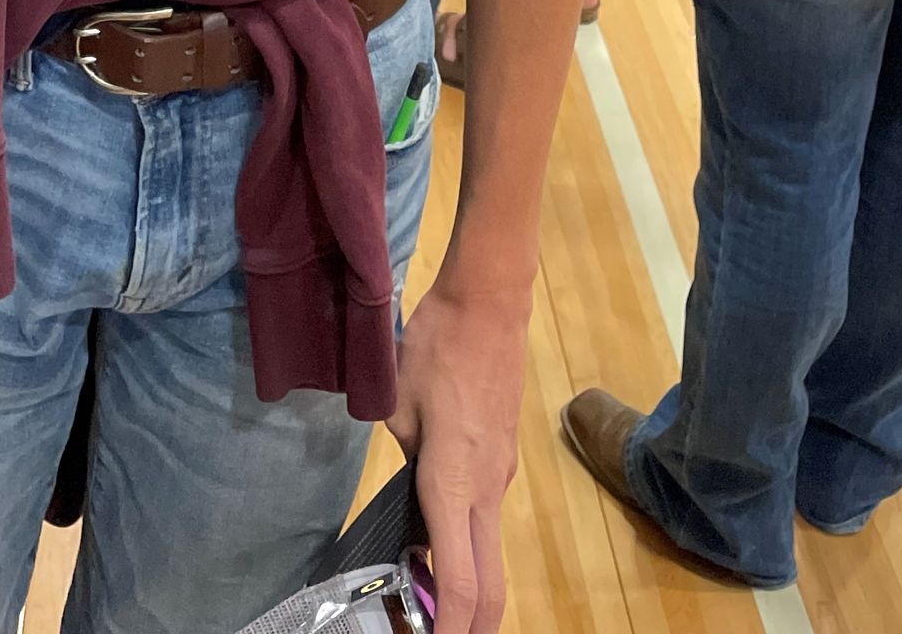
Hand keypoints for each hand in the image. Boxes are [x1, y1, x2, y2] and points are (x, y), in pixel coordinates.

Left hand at [390, 278, 529, 632]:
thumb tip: (407, 466)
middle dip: (471, 626)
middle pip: (491, 586)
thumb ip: (400, 449)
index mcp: (453, 485)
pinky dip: (466, 539)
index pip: (463, 582)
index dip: (449, 629)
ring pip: (488, 549)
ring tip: (424, 593)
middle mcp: (486, 491)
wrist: (489, 301)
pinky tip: (436, 525)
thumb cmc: (438, 346)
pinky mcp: (503, 456)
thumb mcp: (398, 401)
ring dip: (467, 583)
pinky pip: (484, 513)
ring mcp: (501, 475)